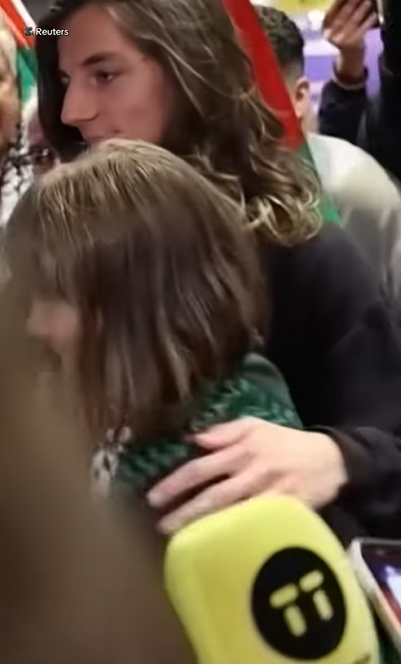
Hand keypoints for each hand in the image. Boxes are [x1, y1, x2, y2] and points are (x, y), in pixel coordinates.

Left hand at [147, 418, 346, 534]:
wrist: (330, 459)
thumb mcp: (255, 425)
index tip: (154, 498)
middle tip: (161, 526)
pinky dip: (238, 536)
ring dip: (205, 527)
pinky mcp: (287, 512)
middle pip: (212, 493)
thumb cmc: (285, 442)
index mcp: (242, 448)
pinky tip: (221, 548)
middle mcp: (253, 471)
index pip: (201, 467)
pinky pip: (258, 526)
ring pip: (233, 512)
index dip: (176, 483)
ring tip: (183, 541)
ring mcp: (270, 493)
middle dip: (184, 511)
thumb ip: (224, 431)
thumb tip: (194, 440)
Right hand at [323, 0, 376, 78]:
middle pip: (343, 15)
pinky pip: (362, 29)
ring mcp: (341, 40)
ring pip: (353, 20)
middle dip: (352, 2)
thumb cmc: (344, 34)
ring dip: (362, 9)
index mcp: (324, 26)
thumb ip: (340, 10)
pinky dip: (369, 20)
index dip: (340, 1)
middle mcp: (330, 34)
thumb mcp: (337, 24)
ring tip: (368, 1)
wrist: (349, 55)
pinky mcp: (352, 44)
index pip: (333, 10)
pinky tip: (374, 14)